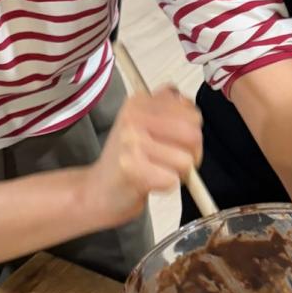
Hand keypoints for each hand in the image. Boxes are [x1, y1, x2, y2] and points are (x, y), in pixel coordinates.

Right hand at [89, 89, 201, 225]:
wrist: (98, 190)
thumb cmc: (128, 159)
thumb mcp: (144, 123)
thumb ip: (167, 108)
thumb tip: (189, 104)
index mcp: (139, 101)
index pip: (192, 112)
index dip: (192, 132)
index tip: (174, 141)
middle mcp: (134, 117)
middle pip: (194, 135)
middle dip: (191, 154)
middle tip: (171, 161)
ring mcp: (131, 141)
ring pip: (186, 160)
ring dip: (178, 173)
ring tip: (158, 171)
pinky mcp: (132, 168)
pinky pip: (172, 180)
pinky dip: (166, 187)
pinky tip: (149, 182)